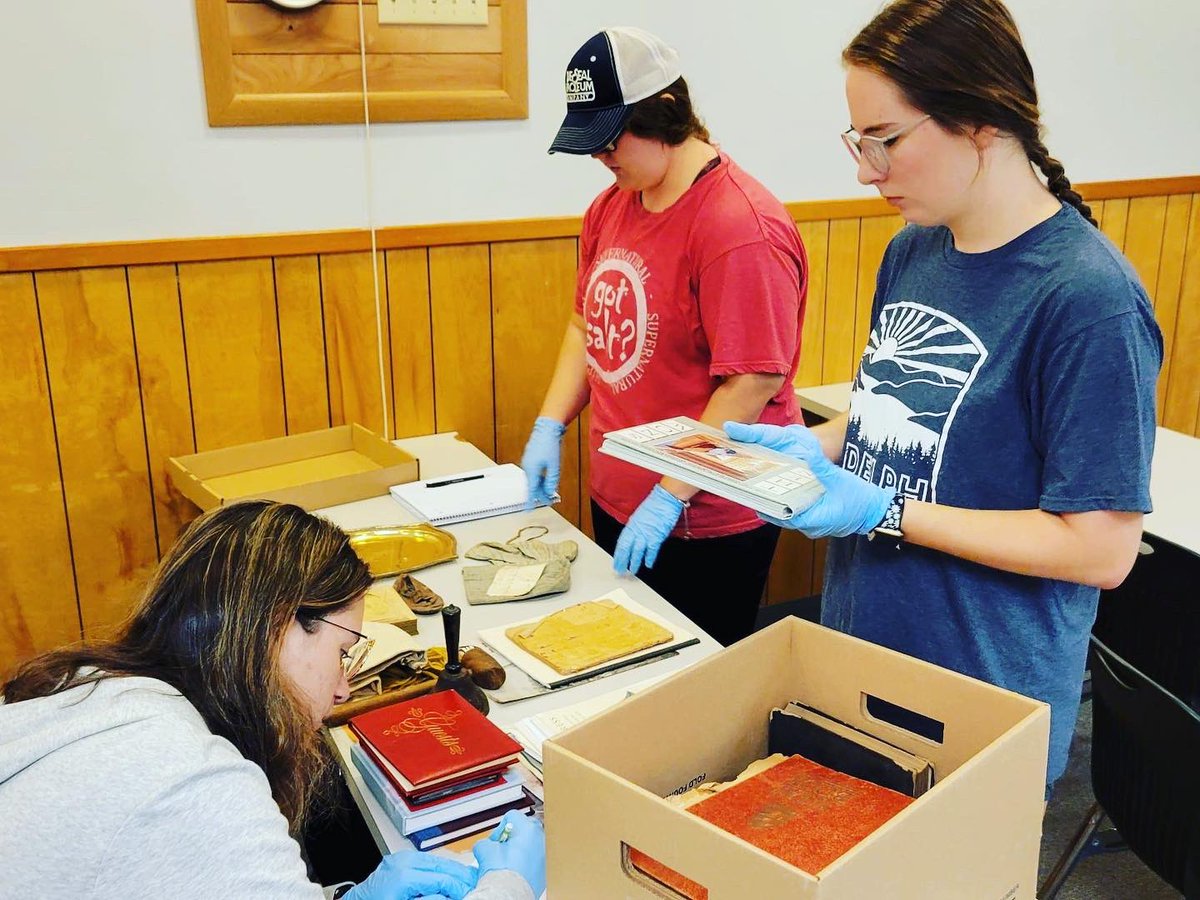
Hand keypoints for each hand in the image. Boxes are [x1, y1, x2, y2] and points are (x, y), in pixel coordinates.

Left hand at [345, 849, 477, 899]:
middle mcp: (401, 862)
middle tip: (475, 884)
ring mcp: (399, 859)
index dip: (459, 887)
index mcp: (404, 877)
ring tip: (466, 880)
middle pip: (441, 864)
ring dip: (452, 870)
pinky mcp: (397, 861)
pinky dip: (438, 868)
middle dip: (460, 875)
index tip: (470, 894)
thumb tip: (452, 896)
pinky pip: (424, 861)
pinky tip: (448, 876)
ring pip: (435, 859)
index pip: (442, 878)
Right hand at [473, 810, 545, 898]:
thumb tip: (485, 846)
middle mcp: (541, 839)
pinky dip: (526, 861)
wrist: (511, 894)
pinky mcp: (546, 867)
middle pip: (523, 829)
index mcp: (529, 829)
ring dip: (518, 850)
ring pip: (529, 844)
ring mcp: (546, 853)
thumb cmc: (503, 874)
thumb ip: (484, 842)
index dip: (498, 829)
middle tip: (500, 851)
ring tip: (507, 862)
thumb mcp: (484, 850)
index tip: (494, 842)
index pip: (511, 816)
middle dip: (510, 838)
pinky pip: (534, 858)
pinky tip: (516, 870)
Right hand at [521, 417, 565, 508]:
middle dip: (540, 494)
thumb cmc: (550, 444)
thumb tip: (549, 490)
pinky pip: (534, 472)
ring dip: (541, 486)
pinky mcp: (531, 458)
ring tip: (549, 491)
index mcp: (531, 470)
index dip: (529, 501)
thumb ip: (551, 480)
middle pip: (532, 485)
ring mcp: (528, 462)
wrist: (547, 428)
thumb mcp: (554, 465)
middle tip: (548, 500)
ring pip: (533, 479)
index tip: (528, 510)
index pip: (530, 490)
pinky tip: (546, 479)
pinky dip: (539, 478)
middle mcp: (527, 467)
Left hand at [612, 485, 684, 574]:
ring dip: (634, 562)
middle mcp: (636, 529)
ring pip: (637, 551)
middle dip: (622, 560)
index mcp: (631, 524)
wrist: (665, 498)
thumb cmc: (655, 504)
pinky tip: (648, 564)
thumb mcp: (641, 515)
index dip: (618, 554)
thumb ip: (637, 526)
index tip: (616, 561)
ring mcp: (646, 533)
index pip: (621, 542)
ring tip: (632, 570)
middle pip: (626, 548)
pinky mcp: (657, 535)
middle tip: (620, 570)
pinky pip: (651, 550)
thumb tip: (634, 535)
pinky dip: (649, 558)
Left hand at [723, 421, 892, 538]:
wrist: (878, 511)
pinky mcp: (815, 519)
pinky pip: (796, 510)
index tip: (751, 490)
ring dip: (776, 498)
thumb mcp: (839, 479)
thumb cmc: (861, 500)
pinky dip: (788, 499)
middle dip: (766, 498)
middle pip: (779, 512)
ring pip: (786, 511)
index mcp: (811, 520)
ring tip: (763, 480)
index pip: (779, 514)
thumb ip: (820, 467)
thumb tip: (805, 452)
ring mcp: (811, 524)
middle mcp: (808, 525)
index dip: (764, 502)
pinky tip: (783, 485)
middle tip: (752, 481)